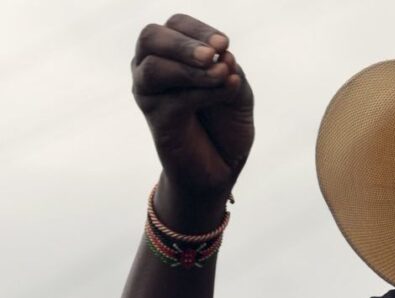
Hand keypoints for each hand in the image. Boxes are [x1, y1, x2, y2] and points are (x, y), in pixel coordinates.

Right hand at [132, 14, 254, 207]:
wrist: (221, 167)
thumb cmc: (226, 124)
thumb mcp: (237, 91)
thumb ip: (230, 71)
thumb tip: (222, 57)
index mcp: (171, 54)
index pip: (176, 25)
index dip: (199, 30)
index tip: (224, 44)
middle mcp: (151, 68)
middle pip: (151, 37)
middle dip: (184, 43)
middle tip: (213, 54)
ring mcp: (149, 94)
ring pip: (153, 67)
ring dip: (190, 68)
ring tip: (220, 74)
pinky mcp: (156, 119)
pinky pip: (174, 99)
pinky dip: (204, 93)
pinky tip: (225, 91)